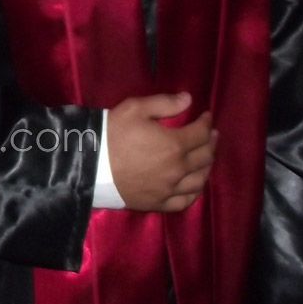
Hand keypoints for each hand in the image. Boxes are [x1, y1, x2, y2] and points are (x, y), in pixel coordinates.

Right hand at [106, 94, 216, 212]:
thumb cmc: (113, 133)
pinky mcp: (159, 203)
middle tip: (211, 135)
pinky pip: (185, 201)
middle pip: (205, 157)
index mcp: (175, 145)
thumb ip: (165, 103)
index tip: (206, 116)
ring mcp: (169, 189)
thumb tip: (189, 100)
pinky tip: (195, 185)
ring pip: (199, 180)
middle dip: (211, 143)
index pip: (201, 133)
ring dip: (207, 167)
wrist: (91, 165)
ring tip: (206, 158)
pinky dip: (195, 192)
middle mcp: (178, 170)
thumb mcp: (135, 109)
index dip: (206, 123)